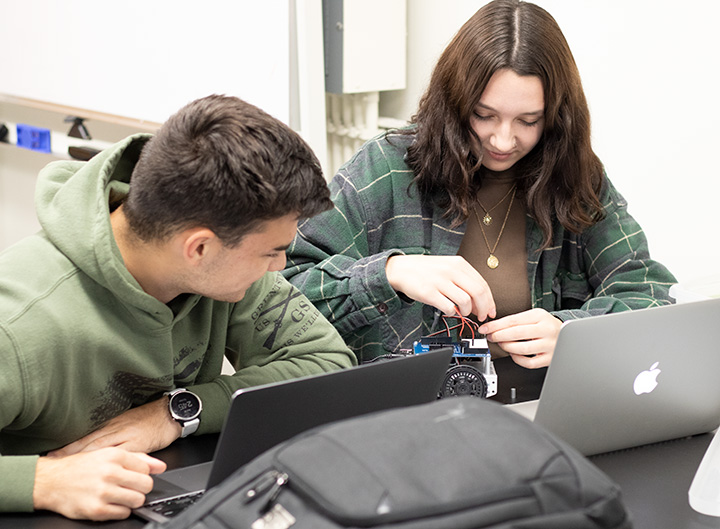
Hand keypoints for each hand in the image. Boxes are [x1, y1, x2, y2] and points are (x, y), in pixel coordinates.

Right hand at [33, 448, 165, 519]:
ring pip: (138, 500)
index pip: (146, 469)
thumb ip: (138, 459)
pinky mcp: (97, 509)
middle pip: (146, 485)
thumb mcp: (108, 455)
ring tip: (120, 496)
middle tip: (129, 487)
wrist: (50, 481)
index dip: (141, 474)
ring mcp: (103, 492)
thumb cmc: (80, 467)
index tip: (132, 476)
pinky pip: (124, 513)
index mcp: (115, 456)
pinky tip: (110, 504)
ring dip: (132, 500)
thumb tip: (160, 466)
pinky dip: (120, 510)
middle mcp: (110, 472)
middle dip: (140, 488)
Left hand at [48, 397, 181, 456]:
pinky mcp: (138, 444)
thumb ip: (113, 429)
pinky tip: (99, 467)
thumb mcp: (129, 420)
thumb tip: (95, 441)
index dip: (70, 444)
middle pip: (89, 441)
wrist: (171, 413)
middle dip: (70, 451)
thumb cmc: (152, 418)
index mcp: (113, 422)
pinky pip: (120, 453)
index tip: (54, 452)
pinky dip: (106, 460)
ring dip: (83, 455)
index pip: (87, 434)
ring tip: (69, 464)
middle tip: (53, 459)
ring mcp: (126, 435)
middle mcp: (116, 428)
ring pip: (100, 446)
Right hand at [385, 255, 495, 319]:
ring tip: (462, 312)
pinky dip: (453, 312)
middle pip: (478, 293)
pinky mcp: (429, 293)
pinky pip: (449, 307)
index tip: (490, 310)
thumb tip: (479, 301)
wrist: (401, 268)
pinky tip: (450, 310)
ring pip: (465, 301)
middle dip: (483, 308)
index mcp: (459, 264)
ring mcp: (439, 281)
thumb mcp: (448, 267)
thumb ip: (464, 281)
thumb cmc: (425, 270)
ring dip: (467, 311)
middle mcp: (451, 271)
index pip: (482, 284)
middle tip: (481, 316)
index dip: (489, 301)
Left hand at [478, 308, 562, 368]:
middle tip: (491, 337)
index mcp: (540, 316)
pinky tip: (514, 354)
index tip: (485, 328)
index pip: (513, 320)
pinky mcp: (549, 359)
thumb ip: (516, 321)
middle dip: (499, 336)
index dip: (495, 325)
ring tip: (502, 344)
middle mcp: (546, 330)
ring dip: (507, 347)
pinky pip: (529, 363)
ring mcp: (549, 345)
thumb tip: (494, 327)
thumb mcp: (534, 316)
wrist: (567, 334)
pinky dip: (518, 359)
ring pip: (522, 349)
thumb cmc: (547, 325)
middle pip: (517, 333)